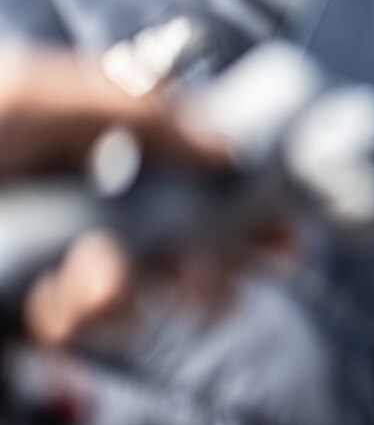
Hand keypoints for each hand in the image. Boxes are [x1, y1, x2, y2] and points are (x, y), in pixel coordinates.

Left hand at [4, 52, 237, 346]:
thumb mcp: (37, 92)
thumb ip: (142, 111)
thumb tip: (230, 146)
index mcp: (90, 145)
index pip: (194, 172)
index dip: (247, 201)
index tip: (287, 230)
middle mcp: (83, 207)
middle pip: (189, 246)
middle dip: (208, 265)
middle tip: (207, 276)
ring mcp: (59, 268)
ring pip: (147, 297)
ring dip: (132, 296)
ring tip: (90, 281)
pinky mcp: (36, 317)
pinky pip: (95, 332)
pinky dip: (90, 317)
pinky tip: (59, 302)